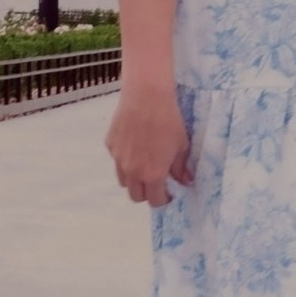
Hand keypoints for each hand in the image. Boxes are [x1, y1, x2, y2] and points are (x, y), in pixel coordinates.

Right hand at [107, 80, 192, 206]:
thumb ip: (181, 168)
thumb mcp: (181, 145)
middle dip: (146, 193)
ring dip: (134, 179)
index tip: (168, 193)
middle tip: (156, 181)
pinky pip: (116, 160)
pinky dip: (125, 159)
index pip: (154, 201)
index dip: (163, 199)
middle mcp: (132, 172)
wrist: (147, 96)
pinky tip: (135, 144)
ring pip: (123, 180)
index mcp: (152, 175)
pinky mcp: (110, 145)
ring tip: (144, 164)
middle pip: (135, 196)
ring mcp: (118, 159)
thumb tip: (186, 181)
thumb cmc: (169, 120)